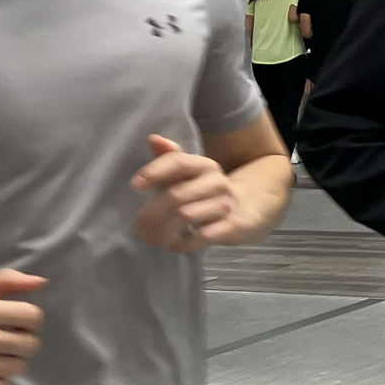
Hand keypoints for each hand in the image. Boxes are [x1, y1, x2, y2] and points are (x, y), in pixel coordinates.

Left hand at [131, 136, 243, 251]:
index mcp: (204, 166)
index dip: (155, 171)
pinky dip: (185, 243)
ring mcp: (226, 204)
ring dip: (164, 229)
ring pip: (188, 215)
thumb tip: (152, 139)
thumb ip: (171, 157)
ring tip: (150, 239)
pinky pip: (204, 235)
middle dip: (152, 213)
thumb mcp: (192, 174)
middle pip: (177, 194)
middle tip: (138, 227)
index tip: (135, 184)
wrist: (250, 210)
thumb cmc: (209, 192)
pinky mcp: (233, 226)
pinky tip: (172, 246)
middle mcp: (217, 182)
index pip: (178, 162)